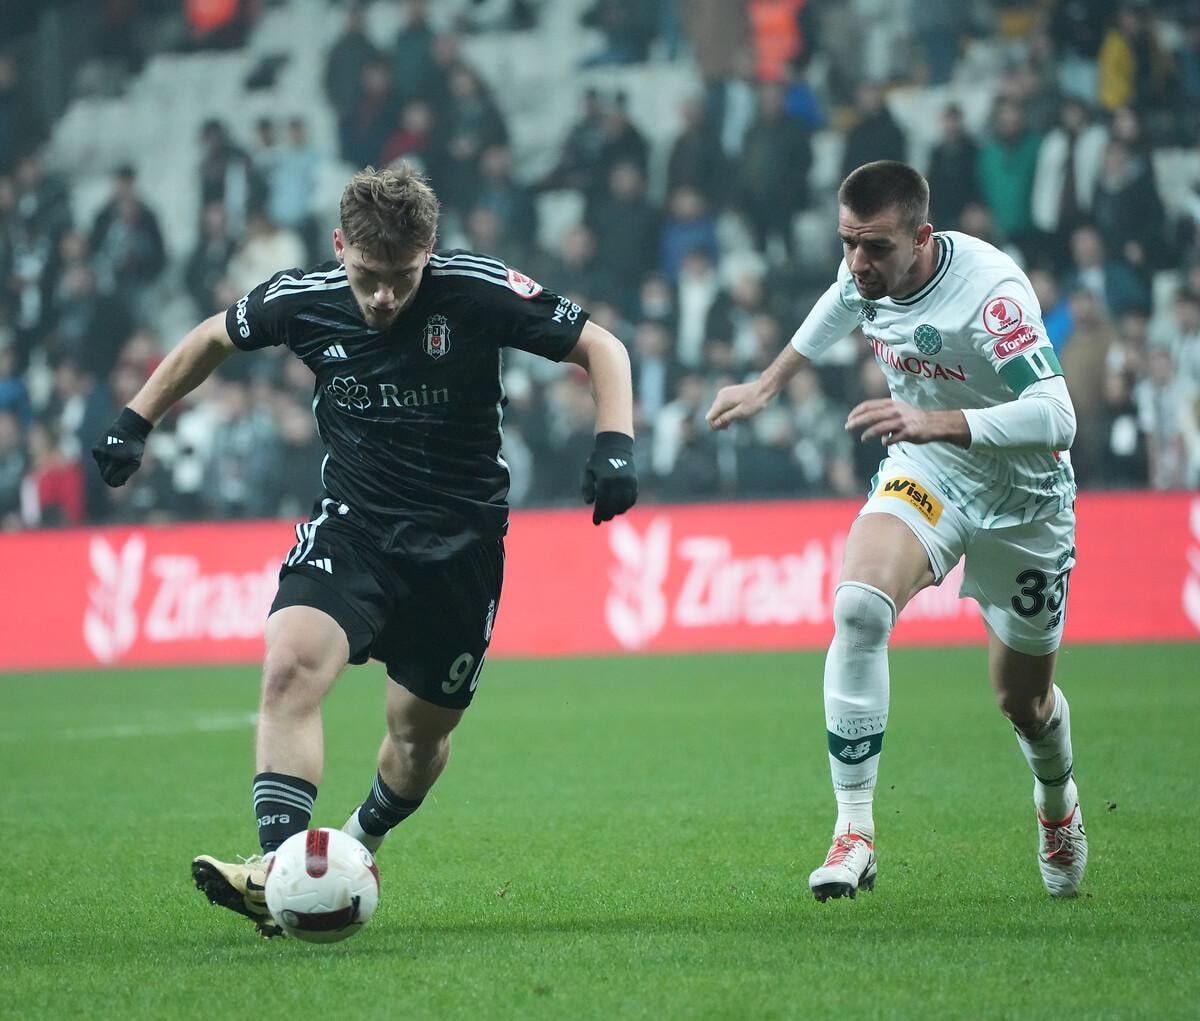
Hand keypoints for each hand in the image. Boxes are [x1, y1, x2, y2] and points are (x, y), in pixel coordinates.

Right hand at [91, 407, 152, 485]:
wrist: (129, 427)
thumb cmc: (135, 446)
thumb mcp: (136, 461)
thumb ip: (126, 473)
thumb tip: (116, 482)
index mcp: (118, 461)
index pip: (111, 480)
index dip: (116, 483)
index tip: (121, 482)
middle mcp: (107, 457)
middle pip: (104, 475)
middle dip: (111, 477)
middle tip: (118, 474)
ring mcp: (100, 452)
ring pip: (101, 468)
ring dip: (108, 467)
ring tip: (118, 458)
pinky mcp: (95, 449)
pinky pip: (98, 460)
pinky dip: (104, 460)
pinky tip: (112, 452)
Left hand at [581, 431, 637, 524]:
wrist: (616, 446)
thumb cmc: (598, 459)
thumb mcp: (587, 470)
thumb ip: (586, 486)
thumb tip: (589, 503)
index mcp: (604, 479)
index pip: (601, 502)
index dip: (598, 514)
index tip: (596, 522)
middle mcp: (618, 482)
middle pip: (613, 506)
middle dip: (607, 515)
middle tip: (603, 519)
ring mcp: (628, 482)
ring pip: (624, 504)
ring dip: (617, 512)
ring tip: (611, 514)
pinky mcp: (634, 482)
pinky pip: (632, 499)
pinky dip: (626, 505)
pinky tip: (620, 508)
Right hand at [706, 381, 767, 430]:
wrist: (763, 388)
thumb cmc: (754, 401)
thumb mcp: (740, 413)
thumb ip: (726, 418)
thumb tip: (714, 424)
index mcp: (722, 401)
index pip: (709, 417)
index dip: (715, 425)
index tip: (726, 428)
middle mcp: (720, 396)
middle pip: (713, 413)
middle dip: (719, 421)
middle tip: (729, 427)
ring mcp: (724, 393)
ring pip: (718, 409)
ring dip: (723, 417)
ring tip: (733, 421)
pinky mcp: (728, 393)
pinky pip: (723, 405)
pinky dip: (726, 411)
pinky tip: (734, 414)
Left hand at [845, 399, 967, 446]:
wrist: (932, 424)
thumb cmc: (910, 418)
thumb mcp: (896, 410)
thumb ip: (881, 414)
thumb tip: (866, 424)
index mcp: (891, 404)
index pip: (869, 405)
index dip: (857, 412)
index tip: (849, 418)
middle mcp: (895, 411)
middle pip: (871, 416)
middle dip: (857, 422)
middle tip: (847, 427)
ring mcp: (902, 422)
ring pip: (880, 428)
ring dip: (868, 434)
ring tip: (863, 438)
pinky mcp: (908, 433)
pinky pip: (892, 439)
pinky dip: (886, 441)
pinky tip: (884, 443)